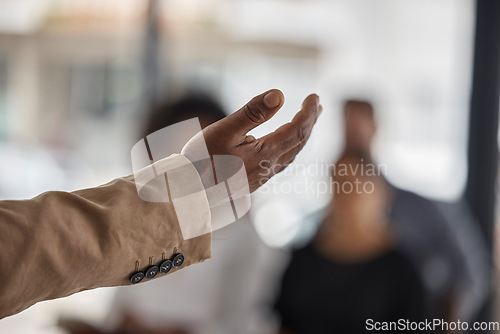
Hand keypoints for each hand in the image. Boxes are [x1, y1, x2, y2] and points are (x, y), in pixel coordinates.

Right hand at [200, 89, 321, 191]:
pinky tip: (284, 144)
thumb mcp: (225, 130)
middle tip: (317, 104)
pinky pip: (281, 163)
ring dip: (302, 135)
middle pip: (298, 142)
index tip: (314, 96)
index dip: (308, 113)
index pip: (296, 130)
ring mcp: (261, 176)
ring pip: (291, 154)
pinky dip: (290, 147)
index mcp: (265, 154)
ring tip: (307, 120)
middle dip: (310, 122)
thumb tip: (280, 95)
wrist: (187, 192)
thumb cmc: (201, 160)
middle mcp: (268, 168)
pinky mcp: (253, 181)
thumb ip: (252, 112)